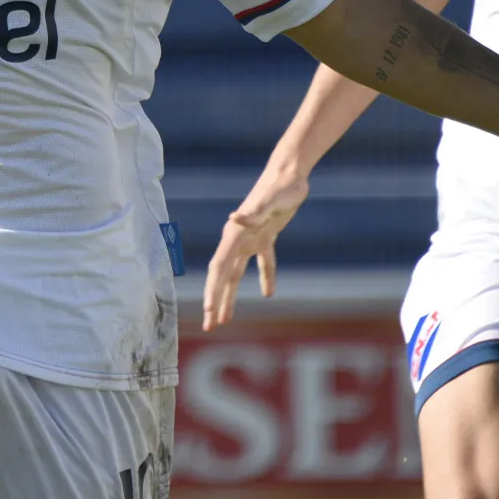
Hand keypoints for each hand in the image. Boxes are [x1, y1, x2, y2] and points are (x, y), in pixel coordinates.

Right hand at [201, 161, 309, 330]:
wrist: (290, 172)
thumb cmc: (280, 185)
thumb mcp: (270, 200)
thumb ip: (253, 212)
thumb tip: (233, 218)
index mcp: (235, 233)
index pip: (219, 267)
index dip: (212, 290)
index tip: (208, 310)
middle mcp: (238, 237)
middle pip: (223, 276)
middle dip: (215, 301)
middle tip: (210, 325)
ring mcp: (251, 238)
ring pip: (237, 274)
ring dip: (231, 296)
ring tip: (226, 320)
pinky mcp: (266, 236)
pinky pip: (264, 262)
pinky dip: (266, 277)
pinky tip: (269, 294)